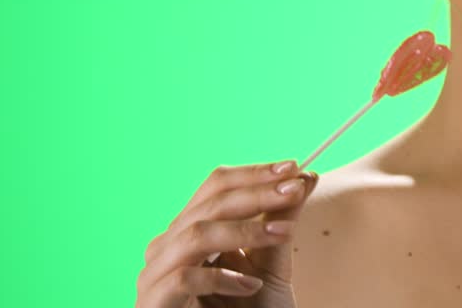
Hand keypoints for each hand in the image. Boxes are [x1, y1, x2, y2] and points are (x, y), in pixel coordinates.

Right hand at [136, 160, 318, 307]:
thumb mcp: (269, 260)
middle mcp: (166, 246)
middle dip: (256, 194)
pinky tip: (249, 285)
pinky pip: (185, 277)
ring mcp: (155, 274)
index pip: (216, 187)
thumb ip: (281, 218)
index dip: (254, 174)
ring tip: (283, 233)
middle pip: (208, 205)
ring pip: (196, 235)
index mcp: (188, 229)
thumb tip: (307, 176)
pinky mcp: (154, 301)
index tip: (293, 167)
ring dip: (245, 231)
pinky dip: (221, 277)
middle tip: (295, 189)